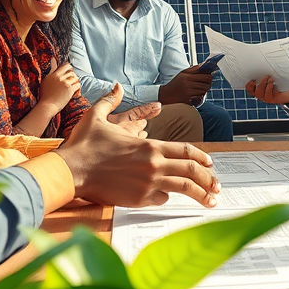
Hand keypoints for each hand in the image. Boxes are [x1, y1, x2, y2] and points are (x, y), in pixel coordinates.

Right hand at [39, 61, 80, 114]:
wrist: (47, 106)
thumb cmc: (45, 96)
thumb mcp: (45, 81)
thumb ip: (51, 72)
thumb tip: (53, 60)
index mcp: (52, 76)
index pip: (63, 67)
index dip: (68, 67)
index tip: (70, 69)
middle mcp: (59, 78)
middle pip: (70, 71)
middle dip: (72, 73)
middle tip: (72, 77)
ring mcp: (64, 83)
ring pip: (75, 77)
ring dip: (75, 79)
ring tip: (74, 82)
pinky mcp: (69, 89)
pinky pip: (77, 84)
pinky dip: (78, 85)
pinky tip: (76, 88)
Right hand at [55, 84, 220, 207]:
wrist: (71, 171)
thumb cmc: (84, 145)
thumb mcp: (97, 116)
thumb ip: (111, 100)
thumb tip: (117, 86)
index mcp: (150, 145)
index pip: (187, 150)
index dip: (202, 157)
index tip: (210, 164)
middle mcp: (154, 164)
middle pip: (192, 171)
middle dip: (209, 179)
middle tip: (217, 186)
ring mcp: (148, 183)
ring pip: (183, 189)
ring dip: (200, 195)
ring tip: (210, 202)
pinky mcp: (138, 199)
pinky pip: (161, 198)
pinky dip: (166, 197)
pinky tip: (167, 197)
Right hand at [158, 66, 212, 104]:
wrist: (164, 95)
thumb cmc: (175, 84)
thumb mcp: (182, 74)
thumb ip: (193, 69)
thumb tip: (204, 65)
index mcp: (186, 76)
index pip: (205, 75)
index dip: (210, 76)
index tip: (210, 76)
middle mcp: (187, 83)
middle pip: (206, 83)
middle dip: (208, 83)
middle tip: (206, 84)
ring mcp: (187, 92)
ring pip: (204, 90)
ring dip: (204, 90)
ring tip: (199, 90)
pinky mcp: (187, 100)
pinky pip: (199, 97)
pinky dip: (199, 96)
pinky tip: (195, 95)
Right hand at [245, 76, 288, 105]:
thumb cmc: (284, 82)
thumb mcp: (275, 76)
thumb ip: (269, 72)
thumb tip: (265, 60)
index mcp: (261, 89)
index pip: (250, 88)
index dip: (248, 85)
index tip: (252, 78)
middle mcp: (263, 95)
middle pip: (254, 92)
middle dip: (258, 83)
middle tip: (265, 76)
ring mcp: (268, 98)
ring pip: (260, 94)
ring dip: (263, 85)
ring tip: (269, 78)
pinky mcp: (274, 100)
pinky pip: (268, 95)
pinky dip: (269, 88)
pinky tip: (272, 83)